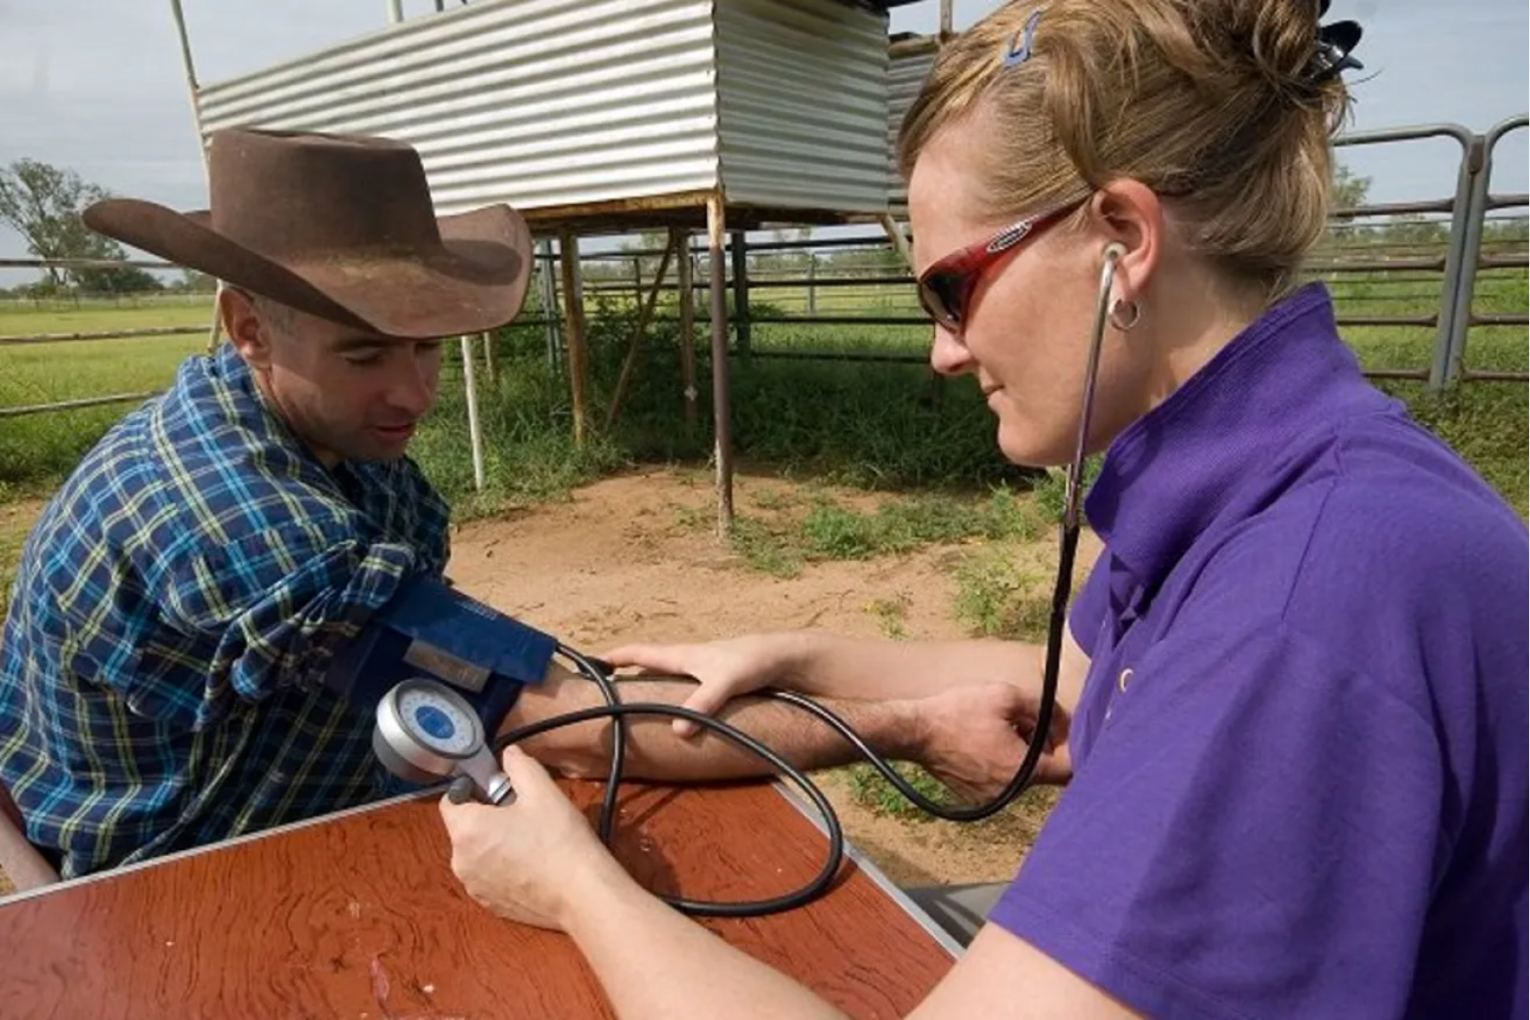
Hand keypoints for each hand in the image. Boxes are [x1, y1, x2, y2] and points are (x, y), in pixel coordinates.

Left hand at [438, 746, 628, 930]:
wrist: (580, 894)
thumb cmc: (560, 840)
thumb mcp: (542, 791)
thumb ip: (519, 766)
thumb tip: (509, 754)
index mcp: (466, 829)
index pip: (450, 800)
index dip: (472, 789)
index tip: (498, 789)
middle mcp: (460, 861)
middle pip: (463, 828)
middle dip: (486, 817)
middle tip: (521, 813)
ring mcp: (474, 887)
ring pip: (476, 853)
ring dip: (493, 843)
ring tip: (530, 840)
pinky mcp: (490, 906)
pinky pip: (487, 876)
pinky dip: (501, 868)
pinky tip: (531, 864)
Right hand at [602, 633, 804, 737]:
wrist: (788, 657)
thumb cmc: (754, 662)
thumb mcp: (726, 682)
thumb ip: (702, 704)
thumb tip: (678, 732)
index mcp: (685, 655)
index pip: (642, 653)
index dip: (617, 656)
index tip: (594, 661)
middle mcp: (691, 660)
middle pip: (653, 665)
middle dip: (630, 673)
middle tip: (608, 687)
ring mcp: (706, 670)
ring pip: (671, 678)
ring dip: (653, 687)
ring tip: (637, 705)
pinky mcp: (720, 682)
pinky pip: (689, 690)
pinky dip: (677, 698)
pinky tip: (680, 715)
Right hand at [910, 682, 1071, 800]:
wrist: (915, 732)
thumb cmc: (959, 711)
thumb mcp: (1007, 696)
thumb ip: (1045, 708)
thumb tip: (1064, 721)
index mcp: (1024, 770)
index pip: (1069, 769)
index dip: (1071, 746)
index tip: (1060, 729)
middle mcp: (1012, 792)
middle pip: (1046, 772)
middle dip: (1043, 746)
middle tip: (1025, 721)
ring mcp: (993, 798)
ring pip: (1024, 776)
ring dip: (1022, 754)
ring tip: (1000, 730)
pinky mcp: (977, 797)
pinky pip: (1003, 781)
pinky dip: (1002, 764)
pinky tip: (984, 743)